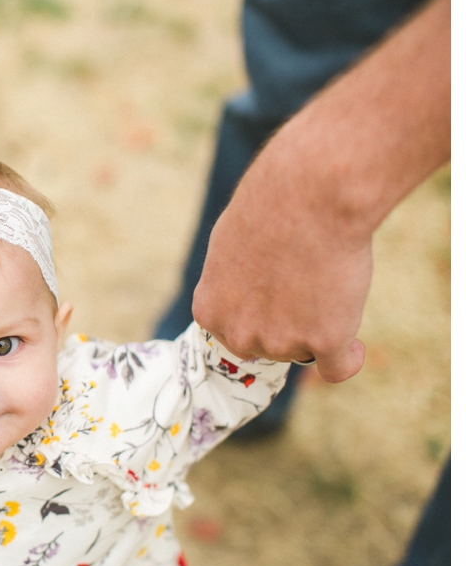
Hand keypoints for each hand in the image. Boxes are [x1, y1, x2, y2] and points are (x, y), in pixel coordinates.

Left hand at [193, 181, 371, 381]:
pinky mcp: (325, 340)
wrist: (309, 197)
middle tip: (306, 285)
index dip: (260, 313)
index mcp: (210, 310)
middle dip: (286, 323)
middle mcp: (239, 334)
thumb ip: (236, 280)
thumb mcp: (231, 245)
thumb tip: (249, 291)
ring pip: (305, 350)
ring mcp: (282, 342)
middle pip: (269, 345)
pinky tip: (354, 346)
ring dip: (319, 326)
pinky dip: (348, 359)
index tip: (278, 296)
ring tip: (330, 280)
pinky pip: (338, 368)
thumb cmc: (271, 209)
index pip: (236, 330)